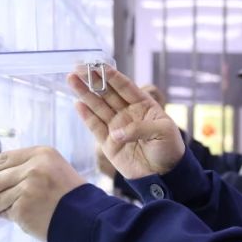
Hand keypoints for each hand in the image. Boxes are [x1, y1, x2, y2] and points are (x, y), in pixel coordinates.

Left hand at [0, 146, 84, 240]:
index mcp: (40, 154)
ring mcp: (27, 188)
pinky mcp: (23, 207)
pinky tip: (4, 216)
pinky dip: (2, 215)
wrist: (86, 218)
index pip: (3, 158)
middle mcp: (33, 167)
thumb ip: (26, 169)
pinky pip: (4, 212)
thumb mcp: (52, 170)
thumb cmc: (69, 196)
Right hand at [68, 66, 184, 178]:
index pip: (125, 87)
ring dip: (85, 94)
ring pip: (98, 107)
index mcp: (143, 105)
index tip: (99, 66)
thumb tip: (116, 133)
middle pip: (107, 93)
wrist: (164, 175)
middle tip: (78, 68)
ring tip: (72, 79)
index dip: (112, 76)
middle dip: (93, 80)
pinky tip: (78, 104)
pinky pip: (95, 127)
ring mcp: (116, 127)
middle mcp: (127, 113)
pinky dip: (86, 116)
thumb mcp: (163, 132)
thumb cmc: (169, 149)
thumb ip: (140, 128)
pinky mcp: (108, 142)